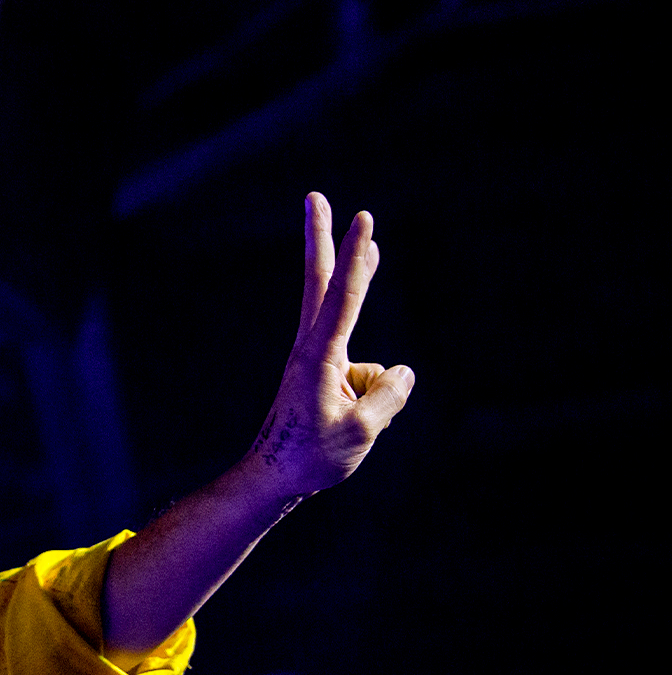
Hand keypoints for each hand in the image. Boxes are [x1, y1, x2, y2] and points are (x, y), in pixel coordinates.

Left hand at [248, 192, 415, 497]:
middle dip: (321, 238)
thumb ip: (389, 395)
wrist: (273, 478)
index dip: (357, 256)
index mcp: (319, 355)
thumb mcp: (362, 430)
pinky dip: (370, 401)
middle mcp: (312, 347)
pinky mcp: (323, 374)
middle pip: (322, 282)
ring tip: (352, 358)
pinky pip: (366, 379)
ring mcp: (316, 358)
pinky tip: (349, 423)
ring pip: (357, 342)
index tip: (363, 218)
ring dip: (366, 352)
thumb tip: (401, 372)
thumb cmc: (313, 456)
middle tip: (314, 196)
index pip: (344, 296)